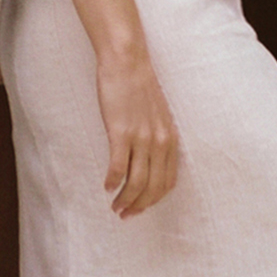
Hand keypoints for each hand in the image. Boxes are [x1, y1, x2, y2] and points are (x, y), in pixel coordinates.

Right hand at [97, 49, 178, 215]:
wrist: (128, 62)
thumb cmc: (139, 87)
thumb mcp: (157, 116)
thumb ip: (156, 137)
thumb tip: (147, 160)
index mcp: (171, 139)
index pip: (167, 182)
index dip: (154, 200)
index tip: (141, 208)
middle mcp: (160, 142)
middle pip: (153, 188)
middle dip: (139, 206)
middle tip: (125, 214)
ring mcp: (142, 138)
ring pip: (136, 183)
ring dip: (125, 200)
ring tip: (115, 207)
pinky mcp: (121, 133)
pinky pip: (118, 168)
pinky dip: (113, 182)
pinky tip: (106, 187)